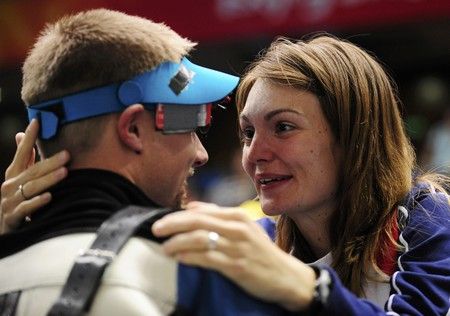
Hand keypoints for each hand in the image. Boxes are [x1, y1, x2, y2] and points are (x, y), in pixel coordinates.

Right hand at [0, 120, 69, 232]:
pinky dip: (37, 202)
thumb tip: (21, 135)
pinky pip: (26, 208)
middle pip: (32, 171)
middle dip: (50, 162)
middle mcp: (10, 185)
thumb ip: (23, 159)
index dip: (29, 137)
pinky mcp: (12, 217)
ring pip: (31, 188)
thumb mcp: (18, 178)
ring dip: (48, 180)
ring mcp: (10, 201)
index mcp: (13, 174)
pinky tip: (49, 197)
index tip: (37, 122)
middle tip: (67, 154)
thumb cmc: (16, 199)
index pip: (21, 152)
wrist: (4, 230)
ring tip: (64, 172)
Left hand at [152, 201, 315, 310]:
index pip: (201, 212)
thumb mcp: (244, 228)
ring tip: (164, 247)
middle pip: (197, 221)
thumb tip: (190, 207)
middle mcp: (237, 228)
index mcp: (238, 216)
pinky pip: (207, 259)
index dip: (178, 215)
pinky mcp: (237, 266)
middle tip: (155, 229)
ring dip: (177, 243)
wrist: (287, 277)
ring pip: (200, 239)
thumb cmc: (261, 252)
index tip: (162, 220)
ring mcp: (237, 247)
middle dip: (173, 224)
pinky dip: (189, 257)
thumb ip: (218, 216)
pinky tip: (178, 258)